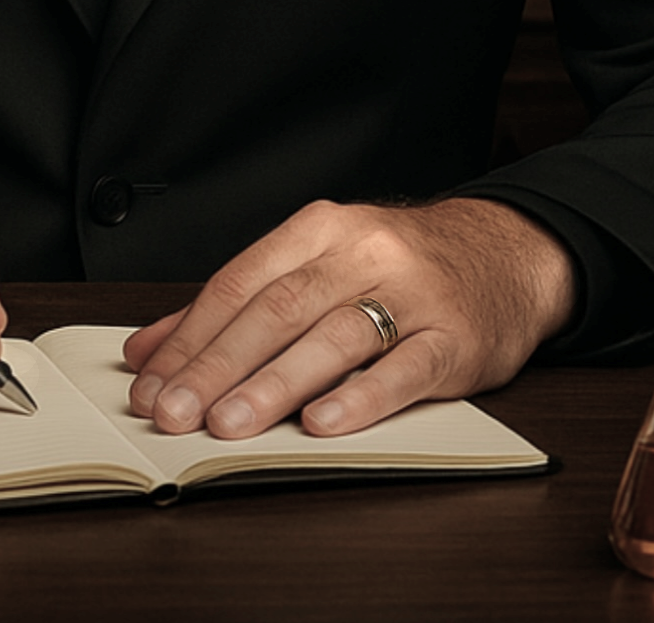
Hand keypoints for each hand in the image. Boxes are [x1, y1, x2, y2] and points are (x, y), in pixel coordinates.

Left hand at [123, 197, 577, 439]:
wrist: (503, 254)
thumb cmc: (395, 266)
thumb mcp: (318, 262)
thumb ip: (236, 305)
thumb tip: (149, 348)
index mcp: (319, 230)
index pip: (240, 282)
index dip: (191, 335)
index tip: (151, 383)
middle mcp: (363, 252)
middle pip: (278, 309)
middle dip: (219, 365)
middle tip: (175, 411)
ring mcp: (412, 294)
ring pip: (334, 337)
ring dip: (275, 383)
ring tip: (230, 424)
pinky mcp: (456, 337)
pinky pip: (405, 368)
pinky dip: (361, 398)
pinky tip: (323, 424)